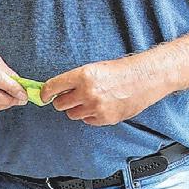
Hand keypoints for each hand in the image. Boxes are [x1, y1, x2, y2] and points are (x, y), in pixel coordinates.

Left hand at [43, 57, 162, 125]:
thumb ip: (75, 80)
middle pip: (60, 104)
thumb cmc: (121, 70)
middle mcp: (87, 92)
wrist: (145, 78)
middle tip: (70, 96)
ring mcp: (96, 107)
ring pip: (72, 114)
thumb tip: (56, 91)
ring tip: (90, 99)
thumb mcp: (95, 68)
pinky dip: (90, 115)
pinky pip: (87, 121)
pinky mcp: (104, 118)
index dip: (45, 92)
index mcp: (83, 75)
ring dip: (77, 108)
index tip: (43, 95)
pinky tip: (101, 105)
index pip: (53, 87)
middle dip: (62, 101)